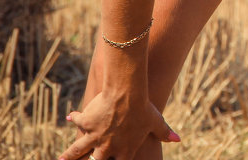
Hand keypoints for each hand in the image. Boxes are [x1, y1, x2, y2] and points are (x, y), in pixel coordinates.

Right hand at [60, 89, 178, 159]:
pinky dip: (75, 118)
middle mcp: (107, 147)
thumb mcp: (156, 122)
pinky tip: (71, 116)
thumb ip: (164, 133)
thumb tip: (178, 139)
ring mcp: (95, 137)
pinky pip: (79, 121)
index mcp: (125, 150)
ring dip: (69, 155)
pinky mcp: (86, 123)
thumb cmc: (145, 108)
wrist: (127, 94)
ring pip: (78, 151)